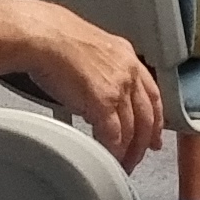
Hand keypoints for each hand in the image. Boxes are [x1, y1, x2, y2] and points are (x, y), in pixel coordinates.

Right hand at [20, 3, 162, 164]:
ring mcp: (119, 88)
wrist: (42, 36)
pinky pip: (115, 136)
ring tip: (121, 164)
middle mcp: (128, 71)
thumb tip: (96, 88)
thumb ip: (101, 69)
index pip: (152, 93)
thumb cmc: (54, 38)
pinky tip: (108, 158)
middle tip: (139, 156)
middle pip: (148, 116)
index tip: (155, 133)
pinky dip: (113, 151)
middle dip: (145, 142)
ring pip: (134, 130)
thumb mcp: (90, 48)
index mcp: (126, 56)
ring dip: (129, 152)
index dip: (157, 118)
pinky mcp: (103, 104)